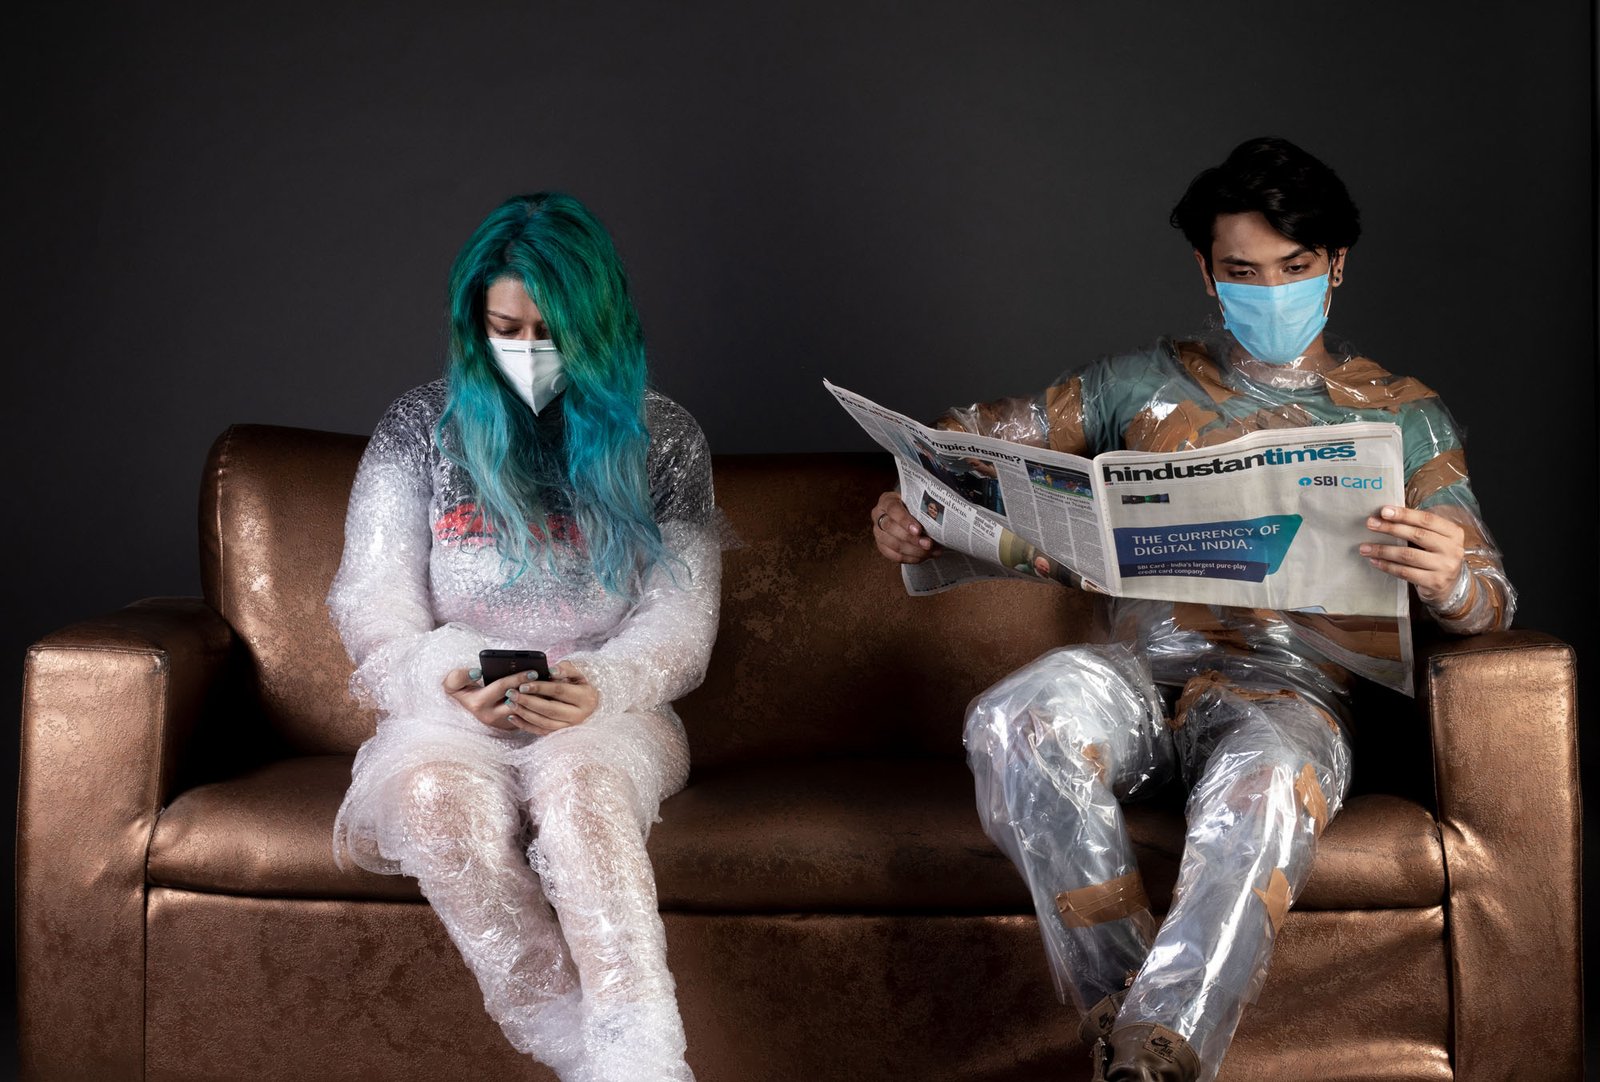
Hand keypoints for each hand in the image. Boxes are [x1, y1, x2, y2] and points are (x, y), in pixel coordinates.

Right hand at [442, 661, 598, 733]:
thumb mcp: (453, 684)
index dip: (516, 678)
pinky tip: (550, 693)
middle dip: (532, 688)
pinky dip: (540, 704)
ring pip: (527, 709)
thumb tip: (477, 671)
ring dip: (539, 697)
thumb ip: (459, 676)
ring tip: (552, 684)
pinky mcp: (513, 726)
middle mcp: (492, 716)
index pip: (501, 688)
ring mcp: (504, 723)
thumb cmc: (462, 690)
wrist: (467, 706)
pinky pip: (531, 716)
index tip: (533, 671)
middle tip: (547, 676)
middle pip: (518, 700)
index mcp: (479, 703)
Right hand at [872, 491, 943, 563]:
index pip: (893, 509)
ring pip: (893, 544)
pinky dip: (910, 558)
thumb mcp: (917, 501)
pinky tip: (923, 557)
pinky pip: (894, 556)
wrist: (909, 513)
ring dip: (914, 551)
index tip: (918, 530)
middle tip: (928, 544)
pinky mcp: (881, 546)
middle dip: (912, 539)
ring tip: (930, 552)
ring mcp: (878, 532)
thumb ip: (923, 509)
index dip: (905, 521)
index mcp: (887, 501)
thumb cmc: (915, 506)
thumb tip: (939, 523)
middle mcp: (878, 516)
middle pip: (892, 529)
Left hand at [1359, 505, 1466, 608]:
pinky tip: (1375, 561)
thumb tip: (1386, 516)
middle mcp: (1452, 549)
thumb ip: (1418, 527)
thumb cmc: (1437, 556)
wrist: (1451, 585)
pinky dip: (1387, 566)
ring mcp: (1444, 567)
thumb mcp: (1436, 539)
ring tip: (1365, 547)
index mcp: (1453, 533)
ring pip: (1408, 555)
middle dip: (1390, 528)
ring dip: (1383, 550)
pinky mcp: (1434, 582)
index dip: (1405, 514)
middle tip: (1370, 524)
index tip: (1384, 511)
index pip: (1427, 519)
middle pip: (1417, 535)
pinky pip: (1405, 572)